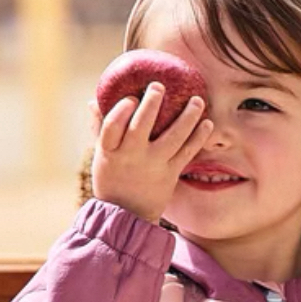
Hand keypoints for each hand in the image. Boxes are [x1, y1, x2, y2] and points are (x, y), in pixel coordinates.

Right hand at [90, 84, 213, 224]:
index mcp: (110, 151)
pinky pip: (187, 153)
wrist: (128, 216)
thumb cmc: (112, 180)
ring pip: (172, 137)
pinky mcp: (170, 175)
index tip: (131, 98)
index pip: (112, 126)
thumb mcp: (101, 157)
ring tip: (197, 100)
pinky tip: (207, 123)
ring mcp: (153, 165)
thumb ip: (100, 129)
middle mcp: (132, 157)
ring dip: (187, 116)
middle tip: (159, 86)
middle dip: (151, 103)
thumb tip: (93, 101)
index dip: (121, 110)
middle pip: (141, 126)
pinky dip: (198, 137)